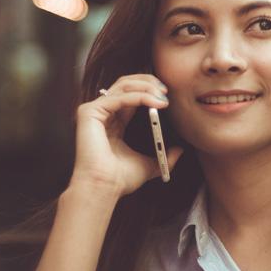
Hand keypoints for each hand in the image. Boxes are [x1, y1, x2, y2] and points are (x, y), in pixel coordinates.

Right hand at [70, 74, 182, 198]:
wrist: (104, 187)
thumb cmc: (120, 179)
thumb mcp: (149, 164)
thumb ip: (163, 156)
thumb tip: (180, 150)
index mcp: (113, 121)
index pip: (131, 94)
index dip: (149, 90)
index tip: (167, 95)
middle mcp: (102, 113)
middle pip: (125, 84)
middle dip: (148, 82)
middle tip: (166, 90)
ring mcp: (93, 111)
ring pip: (122, 86)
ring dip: (146, 87)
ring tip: (163, 97)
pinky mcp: (89, 112)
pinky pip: (119, 97)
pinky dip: (139, 97)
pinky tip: (154, 102)